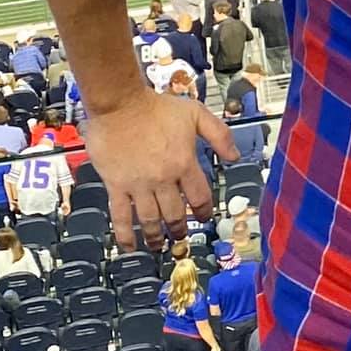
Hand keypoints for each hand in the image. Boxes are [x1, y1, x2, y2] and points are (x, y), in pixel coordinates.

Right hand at [83, 88, 237, 235]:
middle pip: (175, 213)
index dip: (204, 210)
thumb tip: (234, 156)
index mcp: (184, 163)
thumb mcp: (196, 114)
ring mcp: (138, 185)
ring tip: (159, 245)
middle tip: (180, 236)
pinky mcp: (116, 185)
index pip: (199, 196)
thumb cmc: (155, 106)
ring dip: (156, 237)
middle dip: (180, 228)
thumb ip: (219, 135)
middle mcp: (163, 179)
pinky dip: (125, 234)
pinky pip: (121, 215)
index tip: (204, 217)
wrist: (119, 103)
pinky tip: (129, 246)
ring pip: (150, 220)